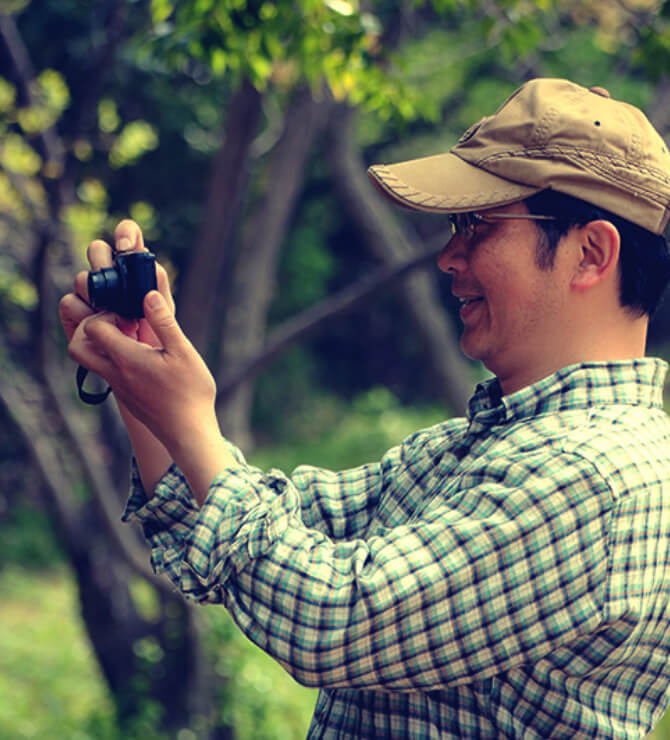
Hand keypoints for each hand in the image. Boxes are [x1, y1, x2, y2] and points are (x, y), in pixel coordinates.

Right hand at [59, 219, 173, 349]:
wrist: (145, 374)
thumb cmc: (158, 341)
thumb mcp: (166, 314)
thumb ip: (158, 286)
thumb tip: (146, 259)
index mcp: (135, 271)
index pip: (127, 237)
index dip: (125, 233)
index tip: (127, 246)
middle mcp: (111, 279)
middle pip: (97, 251)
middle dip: (104, 262)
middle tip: (115, 282)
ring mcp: (91, 296)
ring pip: (82, 279)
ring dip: (97, 295)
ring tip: (120, 319)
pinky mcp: (75, 316)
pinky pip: (69, 303)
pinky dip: (83, 314)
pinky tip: (102, 326)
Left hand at [69, 288, 218, 455]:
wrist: (189, 433)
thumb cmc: (190, 393)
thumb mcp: (183, 352)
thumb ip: (163, 322)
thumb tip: (148, 295)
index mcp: (127, 359)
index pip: (93, 327)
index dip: (106, 314)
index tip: (129, 316)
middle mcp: (116, 374)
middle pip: (77, 348)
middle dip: (89, 329)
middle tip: (118, 325)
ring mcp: (119, 388)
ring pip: (90, 362)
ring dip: (101, 345)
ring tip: (130, 339)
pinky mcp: (126, 397)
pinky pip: (107, 373)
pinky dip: (114, 360)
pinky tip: (143, 359)